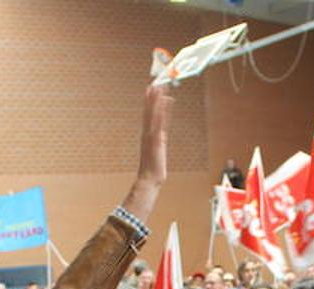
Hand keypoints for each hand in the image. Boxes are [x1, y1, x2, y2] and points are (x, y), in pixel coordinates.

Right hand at [121, 84, 173, 223]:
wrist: (149, 179)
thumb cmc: (152, 169)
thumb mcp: (155, 154)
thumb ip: (156, 145)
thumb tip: (159, 140)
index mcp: (146, 136)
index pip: (147, 116)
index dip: (148, 103)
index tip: (149, 90)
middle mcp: (147, 133)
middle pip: (149, 112)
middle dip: (151, 98)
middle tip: (154, 83)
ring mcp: (151, 136)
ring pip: (154, 114)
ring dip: (157, 100)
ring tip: (160, 87)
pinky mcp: (157, 139)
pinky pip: (161, 121)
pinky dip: (163, 111)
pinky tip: (167, 102)